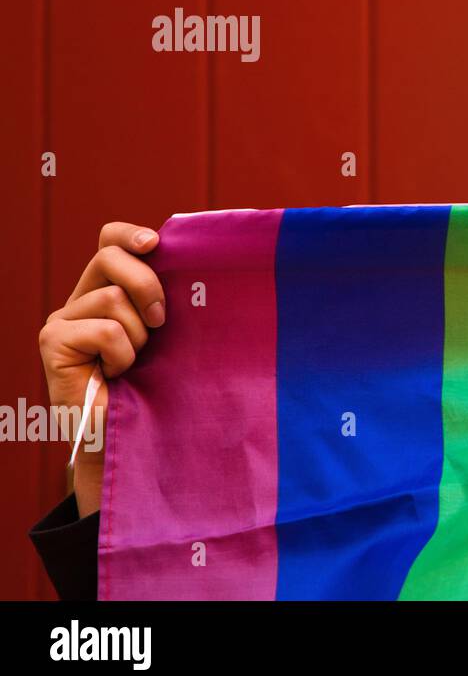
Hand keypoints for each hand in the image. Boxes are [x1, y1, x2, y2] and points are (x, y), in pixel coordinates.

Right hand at [38, 222, 164, 516]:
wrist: (132, 440)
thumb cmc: (161, 387)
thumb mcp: (173, 335)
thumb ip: (173, 300)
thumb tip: (207, 262)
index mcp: (108, 291)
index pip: (110, 241)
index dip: (130, 235)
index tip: (155, 242)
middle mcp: (80, 301)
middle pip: (110, 256)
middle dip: (147, 283)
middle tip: (162, 322)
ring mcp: (62, 321)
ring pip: (112, 297)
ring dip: (138, 334)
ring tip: (135, 363)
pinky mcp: (53, 342)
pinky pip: (104, 329)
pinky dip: (122, 353)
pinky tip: (117, 374)